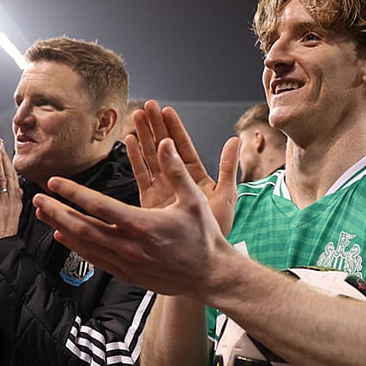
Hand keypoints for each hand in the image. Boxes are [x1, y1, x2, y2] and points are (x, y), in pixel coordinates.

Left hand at [0, 138, 22, 255]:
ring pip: (2, 179)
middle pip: (9, 176)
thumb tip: (17, 192)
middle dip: (4, 157)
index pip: (12, 181)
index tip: (6, 152)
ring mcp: (2, 206)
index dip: (9, 165)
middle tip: (0, 142)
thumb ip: (12, 204)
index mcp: (14, 206)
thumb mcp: (8, 221)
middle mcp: (11, 204)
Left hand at [33, 137, 237, 296]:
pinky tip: (64, 236)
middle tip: (37, 200)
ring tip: (43, 215)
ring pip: (85, 245)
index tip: (55, 182)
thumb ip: (176, 170)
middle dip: (57, 212)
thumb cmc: (204, 236)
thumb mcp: (194, 200)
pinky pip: (95, 259)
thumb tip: (165, 142)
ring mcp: (127, 263)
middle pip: (83, 227)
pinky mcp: (128, 274)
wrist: (210, 276)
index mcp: (143, 225)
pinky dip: (76, 246)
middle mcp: (130, 246)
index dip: (73, 193)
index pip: (99, 206)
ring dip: (62, 227)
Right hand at [128, 101, 238, 235]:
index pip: (183, 146)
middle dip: (155, 126)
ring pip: (151, 157)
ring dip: (144, 136)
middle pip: (164, 147)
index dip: (174, 128)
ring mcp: (163, 189)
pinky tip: (129, 141)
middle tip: (147, 106)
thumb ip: (228, 167)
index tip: (166, 110)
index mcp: (196, 176)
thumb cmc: (215, 231)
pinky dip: (135, 158)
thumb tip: (236, 141)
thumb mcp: (226, 196)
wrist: (199, 259)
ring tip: (135, 117)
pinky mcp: (149, 200)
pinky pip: (141, 174)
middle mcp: (178, 179)